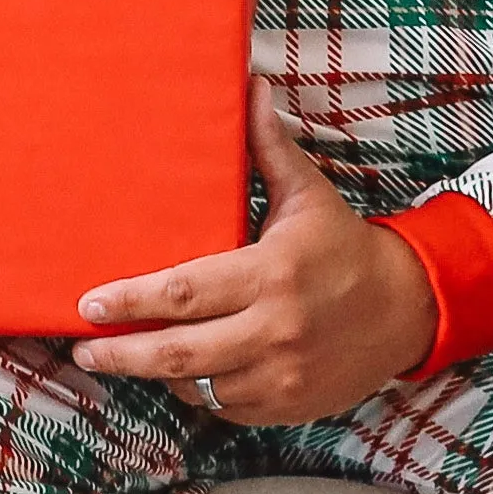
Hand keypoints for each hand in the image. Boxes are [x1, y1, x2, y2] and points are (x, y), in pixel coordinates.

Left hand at [66, 79, 435, 421]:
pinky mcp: (288, 405)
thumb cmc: (345, 247)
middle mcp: (275, 329)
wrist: (408, 309)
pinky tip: (180, 374)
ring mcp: (281, 375)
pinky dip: (197, 392)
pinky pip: (224, 406)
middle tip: (84, 347)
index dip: (130, 300)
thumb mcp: (308, 195)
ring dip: (157, 373)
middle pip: (178, 352)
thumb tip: (250, 86)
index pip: (183, 292)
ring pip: (197, 385)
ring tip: (123, 357)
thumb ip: (270, 148)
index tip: (89, 303)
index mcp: (271, 273)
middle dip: (122, 353)